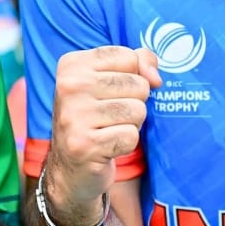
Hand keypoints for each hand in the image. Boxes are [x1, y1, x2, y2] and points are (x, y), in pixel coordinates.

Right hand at [45, 47, 160, 220]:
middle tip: (108, 116)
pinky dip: (125, 144)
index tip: (110, 93)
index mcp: (71, 64)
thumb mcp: (110, 80)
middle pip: (137, 84)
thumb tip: (155, 78)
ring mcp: (73, 116)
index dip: (132, 77)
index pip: (129, 57)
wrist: (70, 167)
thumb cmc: (96, 116)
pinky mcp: (84, 145)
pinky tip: (106, 147)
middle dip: (133, 103)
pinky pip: (131, 136)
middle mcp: (69, 86)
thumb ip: (139, 63)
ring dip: (130, 124)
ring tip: (108, 130)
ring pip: (137, 110)